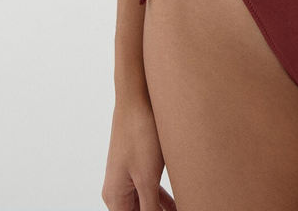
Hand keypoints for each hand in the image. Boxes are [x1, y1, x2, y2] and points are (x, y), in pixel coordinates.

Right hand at [102, 93, 175, 210]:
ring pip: (144, 204)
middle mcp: (116, 190)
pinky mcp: (137, 164)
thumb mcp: (147, 178)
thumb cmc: (139, 134)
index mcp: (114, 197)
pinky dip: (161, 198)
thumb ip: (150, 208)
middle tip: (183, 209)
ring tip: (183, 207)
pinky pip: (148, 189)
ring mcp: (126, 176)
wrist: (137, 97)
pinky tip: (176, 202)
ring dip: (161, 209)